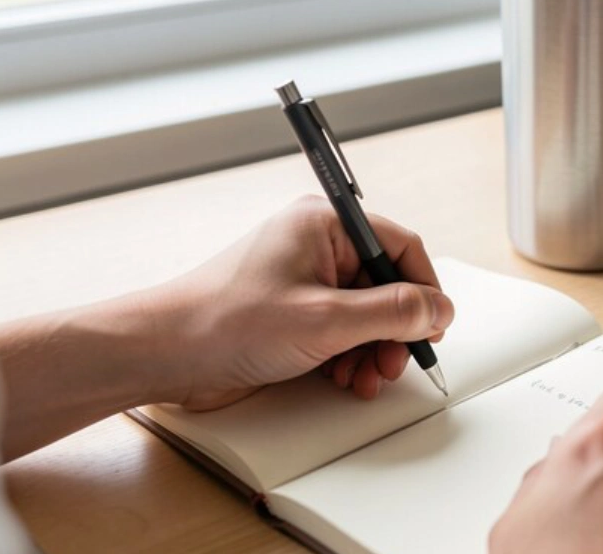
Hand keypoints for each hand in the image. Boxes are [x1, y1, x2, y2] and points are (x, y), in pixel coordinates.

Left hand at [157, 196, 454, 409]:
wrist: (164, 356)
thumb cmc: (226, 322)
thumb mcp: (326, 319)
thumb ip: (393, 313)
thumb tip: (439, 309)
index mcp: (325, 225)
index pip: (399, 247)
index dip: (424, 288)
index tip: (434, 325)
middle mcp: (317, 247)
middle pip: (386, 285)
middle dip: (395, 330)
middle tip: (395, 361)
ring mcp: (305, 282)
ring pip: (366, 315)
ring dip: (374, 350)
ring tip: (366, 377)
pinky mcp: (293, 315)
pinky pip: (341, 332)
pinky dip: (350, 358)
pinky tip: (345, 379)